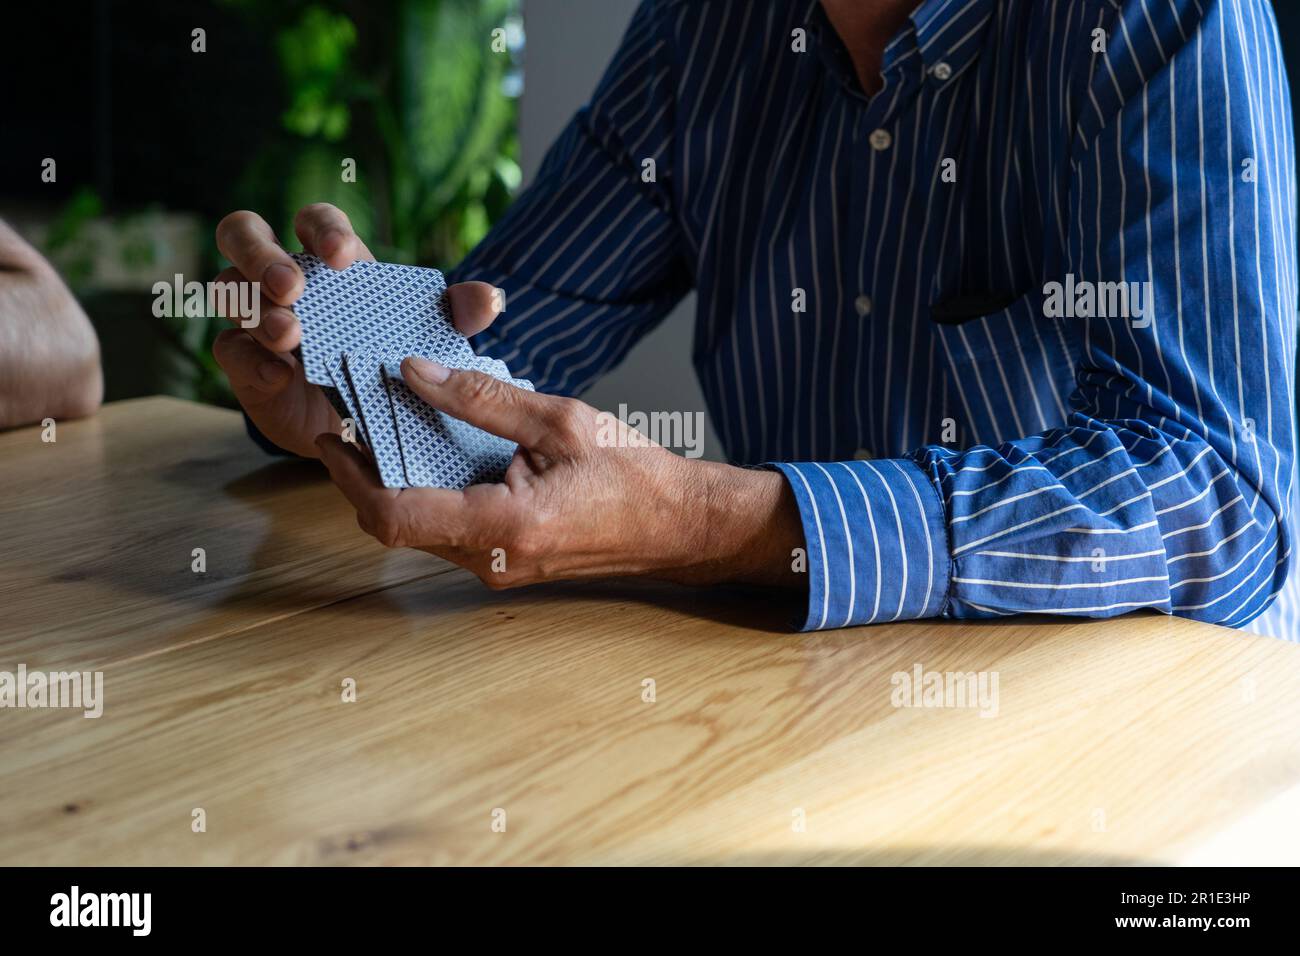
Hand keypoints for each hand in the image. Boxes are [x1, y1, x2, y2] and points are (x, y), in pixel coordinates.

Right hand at [210, 202, 499, 457]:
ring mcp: (255, 316)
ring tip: (289, 334)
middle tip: (293, 287)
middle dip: (262, 255)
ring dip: (256, 309)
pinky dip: (250, 359)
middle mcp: (282, 277)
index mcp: (328, 259)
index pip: (313, 219)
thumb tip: (491, 298)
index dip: (322, 229)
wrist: (361, 418)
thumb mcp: (429, 335)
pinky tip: (277, 374)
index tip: (343, 257)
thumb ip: (457, 314)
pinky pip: (229, 349)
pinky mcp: (243, 362)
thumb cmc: (389, 354)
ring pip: (229, 290)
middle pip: (244, 234)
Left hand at [315, 357, 806, 589]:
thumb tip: (413, 373)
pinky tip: (436, 449)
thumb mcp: (560, 420)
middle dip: (366, 471)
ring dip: (397, 481)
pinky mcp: (503, 564)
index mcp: (506, 525)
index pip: (394, 515)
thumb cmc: (634, 474)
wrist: (679, 527)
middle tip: (354, 416)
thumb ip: (481, 398)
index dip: (350, 474)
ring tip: (390, 424)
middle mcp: (492, 560)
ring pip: (418, 529)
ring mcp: (496, 570)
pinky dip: (429, 491)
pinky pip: (447, 530)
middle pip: (396, 523)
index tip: (334, 433)